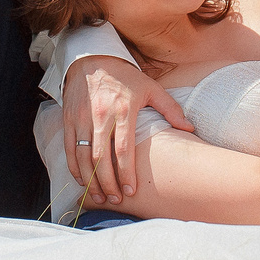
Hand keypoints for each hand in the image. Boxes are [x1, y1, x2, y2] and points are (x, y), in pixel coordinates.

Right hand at [62, 54, 194, 202]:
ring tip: (100, 197)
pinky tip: (83, 181)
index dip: (127, 173)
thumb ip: (170, 109)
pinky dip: (74, 168)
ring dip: (91, 180)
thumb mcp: (151, 87)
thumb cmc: (125, 76)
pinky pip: (70, 149)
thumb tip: (190, 129)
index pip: (124, 149)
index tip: (131, 191)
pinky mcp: (69, 120)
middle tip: (116, 200)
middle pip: (102, 158)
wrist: (92, 58)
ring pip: (83, 157)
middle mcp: (101, 116)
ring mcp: (82, 119)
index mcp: (124, 111)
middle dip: (108, 184)